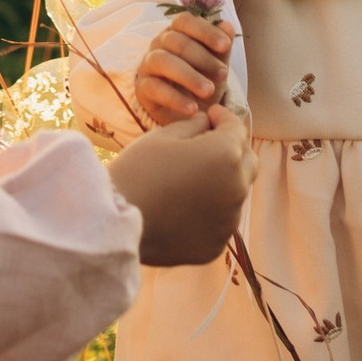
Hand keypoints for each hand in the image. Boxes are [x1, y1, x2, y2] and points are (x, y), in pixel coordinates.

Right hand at [109, 107, 250, 267]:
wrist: (114, 225)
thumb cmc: (137, 172)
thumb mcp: (163, 136)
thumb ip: (193, 125)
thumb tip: (206, 123)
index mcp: (226, 156)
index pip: (236, 128)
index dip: (223, 117)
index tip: (210, 115)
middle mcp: (236, 188)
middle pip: (247, 161)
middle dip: (232, 148)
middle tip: (207, 144)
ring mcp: (228, 221)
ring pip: (235, 192)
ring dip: (223, 181)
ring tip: (193, 178)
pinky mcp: (215, 245)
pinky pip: (221, 221)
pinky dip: (211, 210)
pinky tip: (185, 207)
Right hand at [133, 7, 235, 126]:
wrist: (191, 112)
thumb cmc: (203, 80)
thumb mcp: (217, 65)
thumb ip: (222, 47)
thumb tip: (228, 26)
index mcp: (177, 31)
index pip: (185, 21)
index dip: (205, 31)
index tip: (225, 45)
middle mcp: (159, 43)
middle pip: (176, 41)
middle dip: (203, 58)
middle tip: (223, 75)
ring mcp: (148, 64)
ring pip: (163, 61)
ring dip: (188, 76)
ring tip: (208, 91)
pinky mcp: (142, 87)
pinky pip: (155, 88)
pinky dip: (175, 99)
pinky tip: (193, 109)